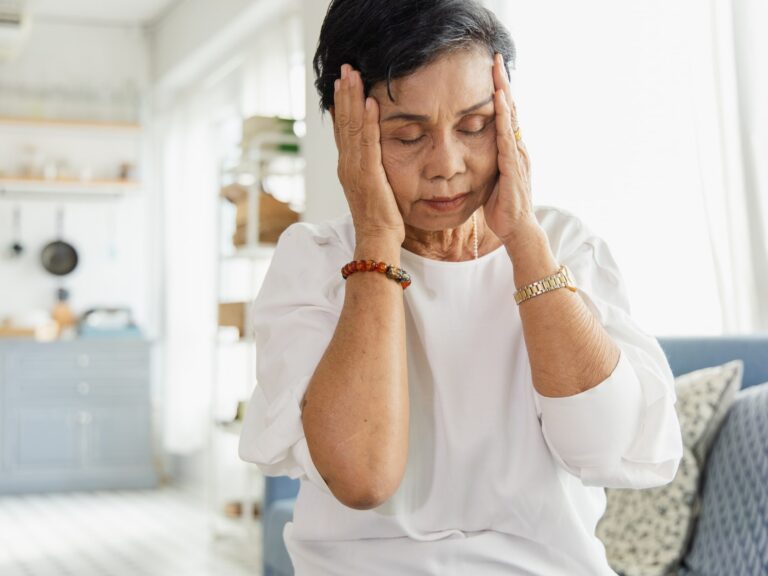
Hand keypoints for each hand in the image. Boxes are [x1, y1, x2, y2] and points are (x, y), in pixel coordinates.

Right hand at [333, 64, 404, 244]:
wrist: (376, 239)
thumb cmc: (380, 219)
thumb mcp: (374, 188)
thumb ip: (371, 169)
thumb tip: (374, 156)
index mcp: (348, 167)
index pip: (343, 130)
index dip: (342, 105)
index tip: (343, 83)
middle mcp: (347, 164)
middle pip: (343, 122)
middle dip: (344, 93)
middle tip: (345, 68)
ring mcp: (355, 169)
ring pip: (352, 127)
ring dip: (353, 99)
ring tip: (353, 75)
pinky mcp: (368, 174)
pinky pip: (368, 142)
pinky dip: (369, 120)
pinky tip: (371, 101)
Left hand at [483, 54, 537, 244]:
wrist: (516, 231)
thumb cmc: (502, 208)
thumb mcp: (490, 179)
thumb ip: (485, 162)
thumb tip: (469, 152)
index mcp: (510, 151)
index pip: (505, 116)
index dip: (500, 93)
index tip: (492, 71)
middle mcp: (517, 149)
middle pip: (511, 110)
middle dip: (503, 84)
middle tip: (496, 58)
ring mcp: (517, 157)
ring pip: (511, 119)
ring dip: (504, 94)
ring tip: (499, 71)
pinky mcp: (513, 168)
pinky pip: (507, 138)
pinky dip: (504, 119)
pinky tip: (499, 103)